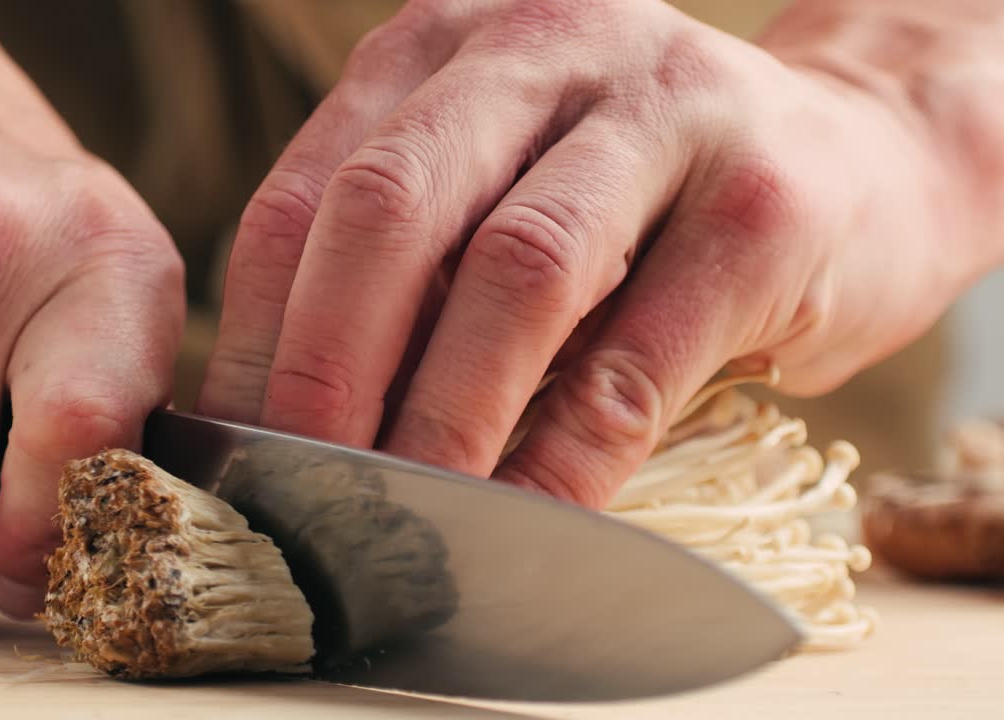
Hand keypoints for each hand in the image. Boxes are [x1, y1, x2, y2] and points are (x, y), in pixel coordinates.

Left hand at [200, 0, 996, 505]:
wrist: (862, 161)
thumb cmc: (645, 202)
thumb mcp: (504, 194)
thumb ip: (412, 272)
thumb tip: (292, 423)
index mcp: (448, 48)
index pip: (308, 192)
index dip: (261, 335)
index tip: (240, 448)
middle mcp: (545, 45)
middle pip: (390, 211)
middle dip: (330, 370)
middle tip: (303, 488)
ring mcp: (664, 106)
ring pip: (516, 271)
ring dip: (447, 417)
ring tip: (407, 513)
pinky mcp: (761, 201)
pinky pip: (637, 353)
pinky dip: (570, 454)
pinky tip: (530, 517)